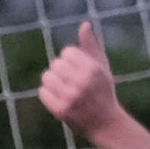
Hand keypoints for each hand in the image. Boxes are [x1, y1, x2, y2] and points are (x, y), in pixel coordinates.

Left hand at [35, 21, 128, 136]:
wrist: (106, 124)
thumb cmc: (103, 92)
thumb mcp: (101, 67)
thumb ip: (91, 46)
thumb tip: (84, 24)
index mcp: (93, 69)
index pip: (67, 52)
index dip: (69, 60)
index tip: (77, 70)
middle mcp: (82, 82)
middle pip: (55, 64)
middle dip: (60, 71)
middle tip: (70, 82)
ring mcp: (71, 97)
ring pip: (46, 77)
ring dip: (52, 82)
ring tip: (63, 89)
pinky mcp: (61, 110)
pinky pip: (42, 92)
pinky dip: (47, 94)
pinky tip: (59, 99)